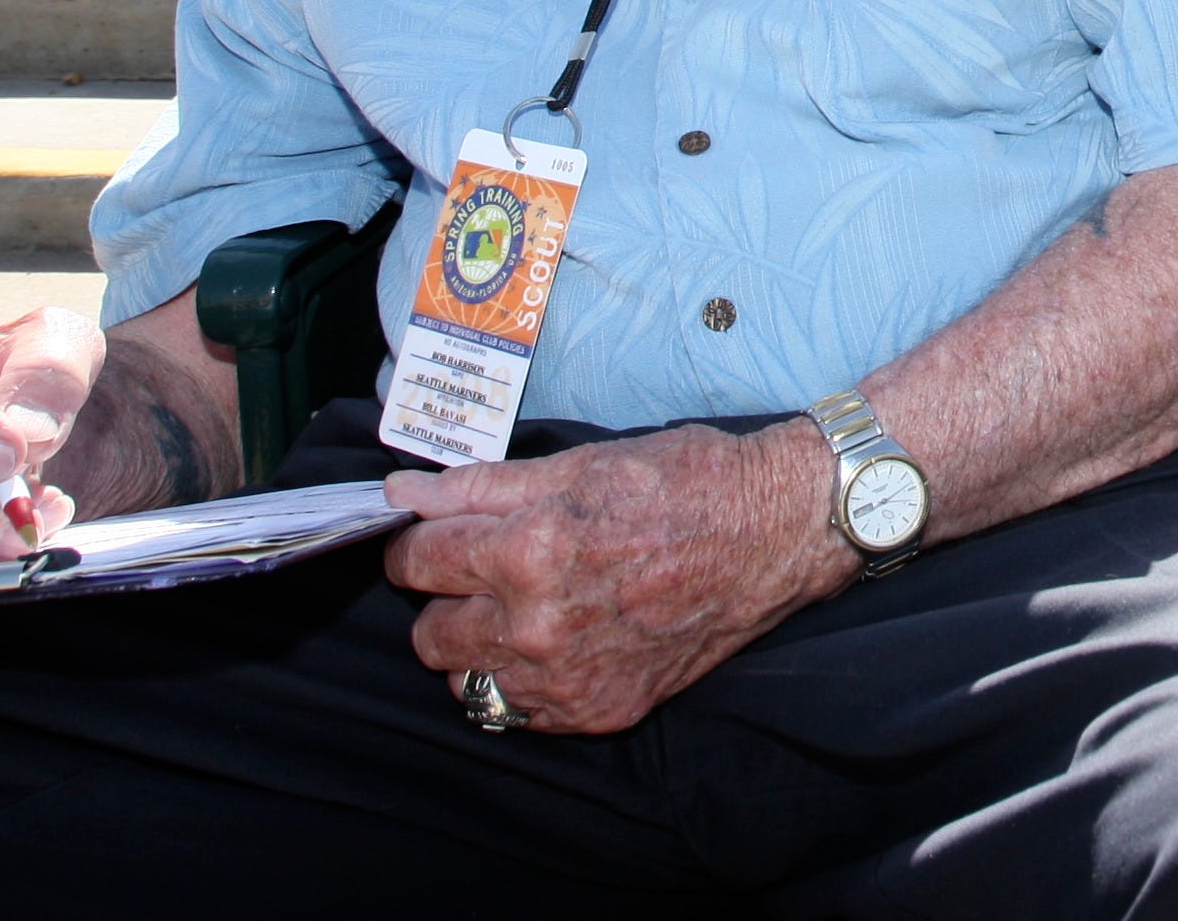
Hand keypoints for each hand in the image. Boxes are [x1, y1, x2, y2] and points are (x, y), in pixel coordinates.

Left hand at [385, 420, 853, 735]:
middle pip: (428, 634)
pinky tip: (561, 641)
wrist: (776, 533)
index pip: (414, 562)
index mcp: (527, 551)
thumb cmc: (686, 483)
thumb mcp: (579, 465)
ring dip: (481, 646)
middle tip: (486, 572)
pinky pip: (518, 712)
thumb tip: (402, 493)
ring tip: (523, 610)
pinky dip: (525, 681)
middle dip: (446, 599)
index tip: (437, 537)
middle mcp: (539, 626)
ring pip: (465, 681)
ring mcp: (570, 679)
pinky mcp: (600, 710)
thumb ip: (480, 487)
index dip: (419, 543)